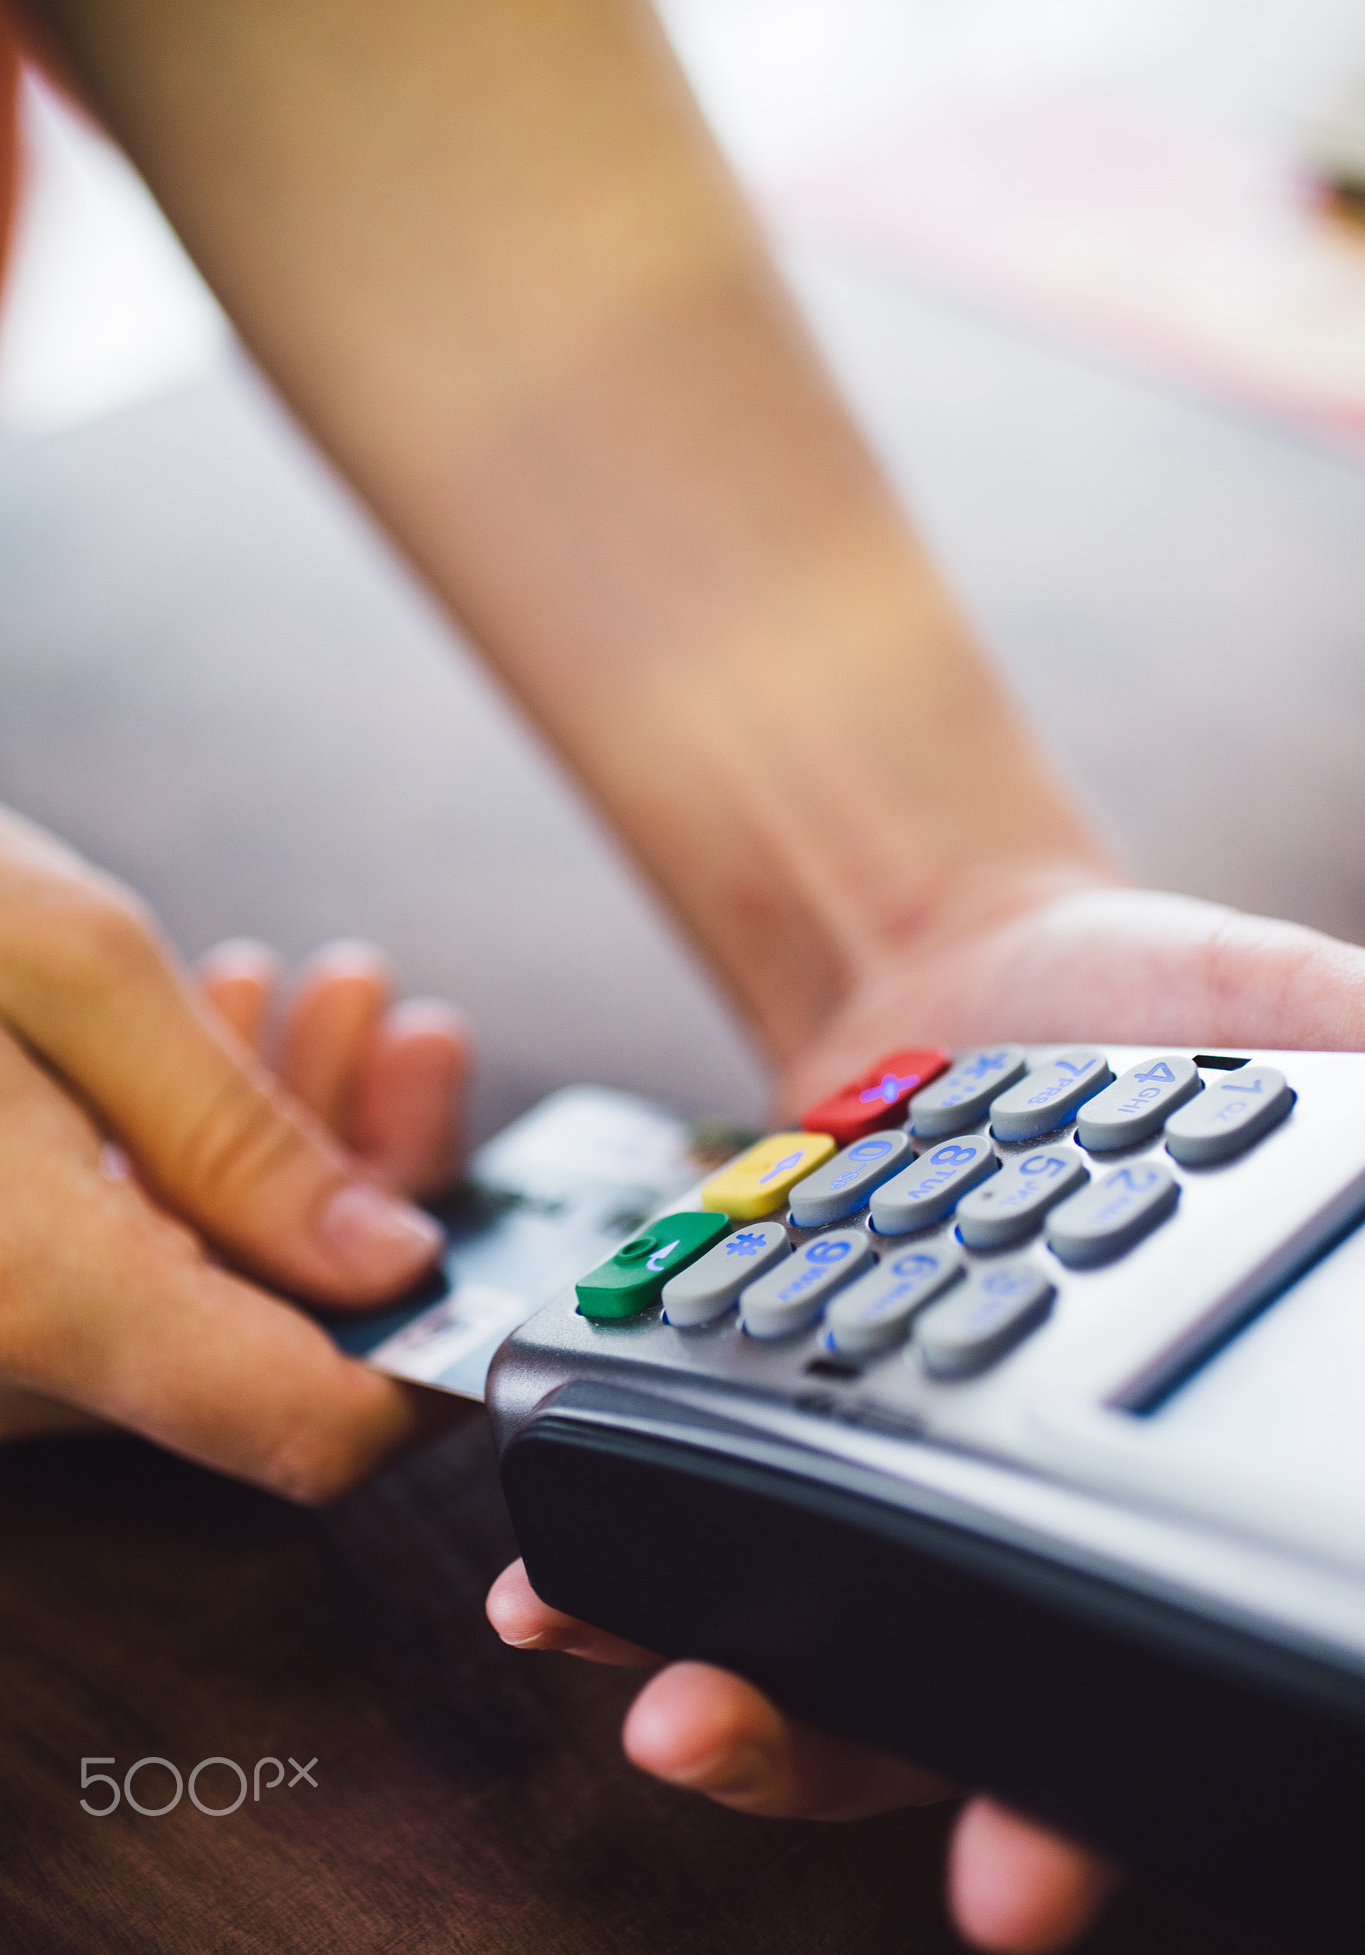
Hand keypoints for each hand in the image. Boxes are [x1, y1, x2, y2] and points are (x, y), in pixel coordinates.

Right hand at [0, 805, 469, 1497]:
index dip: (428, 1363)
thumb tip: (385, 1259)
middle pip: (265, 1342)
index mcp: (43, 1295)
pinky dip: (185, 1162)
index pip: (304, 1432)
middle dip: (362, 1186)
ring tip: (321, 1000)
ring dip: (282, 1151)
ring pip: (197, 1293)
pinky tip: (210, 1036)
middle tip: (398, 1036)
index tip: (496, 1260)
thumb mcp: (64, 965)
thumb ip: (239, 1133)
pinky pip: (111, 1265)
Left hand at [490, 875, 1364, 1949]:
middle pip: (948, 1705)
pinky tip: (555, 1578)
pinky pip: (699, 1509)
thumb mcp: (1291, 1025)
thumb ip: (1353, 1075)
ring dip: (725, 1691)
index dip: (1091, 1800)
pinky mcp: (771, 1400)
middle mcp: (1021, 1495)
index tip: (1018, 1879)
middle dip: (848, 1754)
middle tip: (748, 1748)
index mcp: (1146, 1447)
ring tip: (654, 1699)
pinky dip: (631, 1556)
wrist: (976, 956)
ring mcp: (892, 1460)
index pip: (1132, 1663)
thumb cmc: (1159, 1004)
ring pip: (814, 1644)